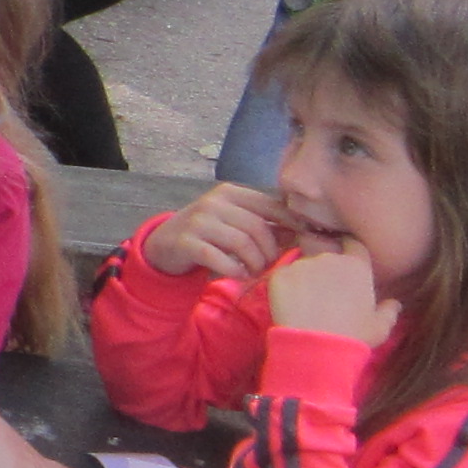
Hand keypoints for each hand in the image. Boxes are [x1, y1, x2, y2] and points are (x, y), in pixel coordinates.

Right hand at [143, 181, 293, 282]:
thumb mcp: (234, 222)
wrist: (164, 244)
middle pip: (257, 227)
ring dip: (254, 263)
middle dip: (270, 250)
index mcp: (230, 192)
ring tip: (255, 271)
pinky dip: (234, 270)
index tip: (302, 239)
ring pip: (241, 243)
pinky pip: (219, 259)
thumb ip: (264, 223)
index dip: (291, 223)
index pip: (270, 204)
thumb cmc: (208, 233)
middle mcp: (213, 202)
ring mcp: (198, 221)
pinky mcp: (186, 242)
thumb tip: (302, 230)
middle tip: (269, 264)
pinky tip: (238, 274)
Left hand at [265, 247, 397, 348]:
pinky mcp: (280, 275)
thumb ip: (388, 312)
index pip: (353, 245)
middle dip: (324, 271)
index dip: (347, 252)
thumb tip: (394, 304)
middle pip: (325, 257)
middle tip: (322, 295)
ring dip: (304, 280)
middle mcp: (329, 259)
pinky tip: (290, 307)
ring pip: (302, 267)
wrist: (316, 347)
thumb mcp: (379, 328)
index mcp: (356, 266)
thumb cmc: (353, 337)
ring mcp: (302, 265)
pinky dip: (285, 288)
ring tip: (305, 305)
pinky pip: (282, 277)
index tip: (343, 265)